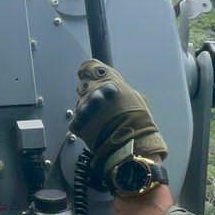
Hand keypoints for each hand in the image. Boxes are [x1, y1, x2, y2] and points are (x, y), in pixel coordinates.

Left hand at [70, 60, 166, 177]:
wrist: (130, 147)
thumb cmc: (138, 124)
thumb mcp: (136, 98)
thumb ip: (121, 88)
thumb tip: (114, 86)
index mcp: (108, 82)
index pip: (89, 67)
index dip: (90, 72)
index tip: (91, 75)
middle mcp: (93, 92)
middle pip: (83, 85)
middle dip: (90, 92)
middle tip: (101, 102)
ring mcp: (83, 108)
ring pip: (80, 103)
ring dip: (87, 109)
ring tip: (102, 120)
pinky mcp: (77, 124)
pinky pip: (76, 120)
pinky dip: (83, 124)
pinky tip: (95, 129)